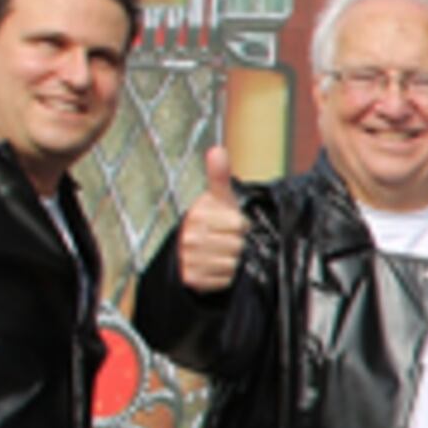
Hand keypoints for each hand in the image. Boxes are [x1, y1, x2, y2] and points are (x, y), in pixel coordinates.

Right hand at [176, 146, 247, 294]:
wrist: (189, 251)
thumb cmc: (212, 221)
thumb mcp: (219, 198)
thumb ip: (219, 175)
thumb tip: (217, 149)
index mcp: (197, 214)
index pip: (238, 224)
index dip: (239, 225)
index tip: (228, 223)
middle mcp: (189, 237)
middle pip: (237, 245)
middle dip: (235, 243)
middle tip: (223, 239)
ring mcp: (188, 259)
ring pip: (232, 262)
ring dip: (231, 260)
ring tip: (218, 252)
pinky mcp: (192, 279)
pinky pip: (225, 279)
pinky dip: (224, 276)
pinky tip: (214, 267)